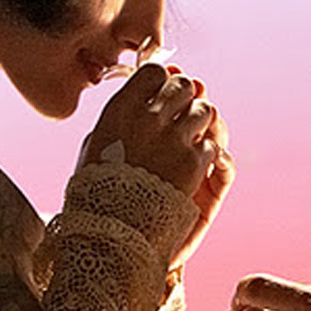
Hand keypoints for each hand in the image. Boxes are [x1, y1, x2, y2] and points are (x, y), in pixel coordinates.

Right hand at [82, 63, 234, 266]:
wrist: (113, 238)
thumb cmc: (101, 191)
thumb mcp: (98, 145)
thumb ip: (127, 113)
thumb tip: (159, 81)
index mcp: (119, 111)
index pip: (154, 72)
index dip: (163, 81)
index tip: (162, 94)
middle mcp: (148, 120)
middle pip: (184, 86)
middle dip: (186, 99)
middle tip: (179, 119)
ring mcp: (174, 141)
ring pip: (205, 110)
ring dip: (201, 125)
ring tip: (187, 143)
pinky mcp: (195, 165)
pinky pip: (213, 144)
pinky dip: (207, 155)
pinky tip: (192, 169)